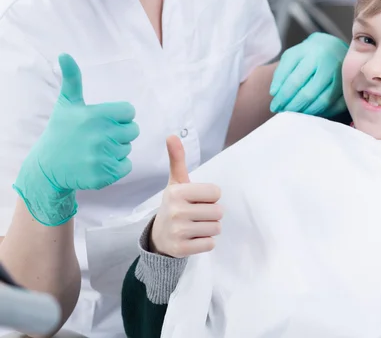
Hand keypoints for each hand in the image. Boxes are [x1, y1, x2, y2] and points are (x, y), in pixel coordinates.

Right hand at [13, 54, 138, 225]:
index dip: (119, 116)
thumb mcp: (67, 104)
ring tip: (96, 149)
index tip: (103, 121)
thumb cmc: (61, 131)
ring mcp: (103, 156)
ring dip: (117, 149)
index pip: (129, 112)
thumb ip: (72, 79)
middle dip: (120, 132)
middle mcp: (101, 135)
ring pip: (128, 148)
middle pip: (133, 130)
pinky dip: (117, 166)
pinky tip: (100, 162)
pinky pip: (127, 166)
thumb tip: (64, 54)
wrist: (47, 167)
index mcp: (97, 115)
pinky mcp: (104, 174)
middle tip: (100, 136)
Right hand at [150, 135, 222, 257]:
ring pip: (216, 228)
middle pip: (218, 212)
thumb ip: (177, 159)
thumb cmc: (174, 204)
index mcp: (177, 192)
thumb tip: (171, 135)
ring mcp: (178, 232)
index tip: (197, 199)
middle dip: (211, 213)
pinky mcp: (181, 250)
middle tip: (196, 214)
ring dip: (209, 228)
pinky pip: (210, 244)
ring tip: (194, 225)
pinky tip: (192, 238)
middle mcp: (176, 211)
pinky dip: (205, 242)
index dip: (210, 196)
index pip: (216, 192)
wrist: (159, 236)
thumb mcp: (176, 182)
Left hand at [270, 33, 347, 116]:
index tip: (274, 106)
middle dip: (293, 106)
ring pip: (324, 101)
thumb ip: (281, 73)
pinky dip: (324, 112)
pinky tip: (313, 113)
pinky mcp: (350, 86)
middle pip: (309, 93)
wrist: (333, 47)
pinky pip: (337, 105)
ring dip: (307, 112)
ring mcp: (342, 76)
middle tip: (284, 113)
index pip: (295, 81)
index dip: (283, 97)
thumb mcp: (292, 56)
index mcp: (312, 55)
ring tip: (295, 114)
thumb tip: (275, 93)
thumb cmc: (309, 53)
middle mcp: (329, 65)